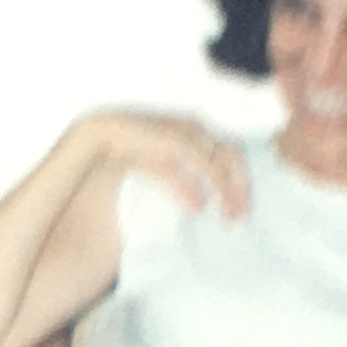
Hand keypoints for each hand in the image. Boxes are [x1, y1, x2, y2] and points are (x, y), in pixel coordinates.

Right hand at [74, 110, 249, 221]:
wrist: (104, 133)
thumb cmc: (130, 148)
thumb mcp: (162, 169)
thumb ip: (182, 185)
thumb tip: (199, 207)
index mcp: (197, 132)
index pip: (230, 155)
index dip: (238, 182)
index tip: (240, 209)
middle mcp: (199, 130)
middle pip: (234, 157)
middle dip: (241, 187)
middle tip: (242, 216)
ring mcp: (191, 133)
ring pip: (224, 163)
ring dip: (230, 191)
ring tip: (230, 216)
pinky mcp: (180, 141)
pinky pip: (206, 167)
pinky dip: (214, 187)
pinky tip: (207, 207)